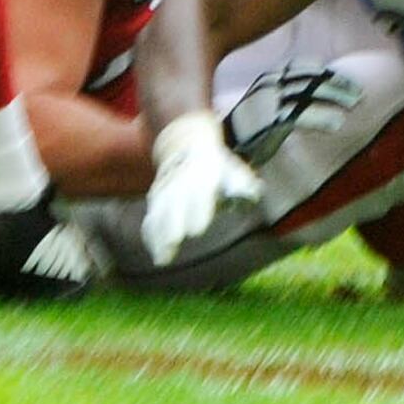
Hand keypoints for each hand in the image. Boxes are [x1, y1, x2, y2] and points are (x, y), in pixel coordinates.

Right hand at [141, 113, 264, 263]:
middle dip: (172, 225)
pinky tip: (155, 253)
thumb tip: (253, 194)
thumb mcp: (233, 169)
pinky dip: (150, 236)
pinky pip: (150, 218)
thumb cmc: (217, 166)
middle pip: (173, 206)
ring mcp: (165, 191)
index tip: (197, 231)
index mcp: (202, 176)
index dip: (196, 212)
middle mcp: (181, 184)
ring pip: (158, 214)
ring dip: (158, 236)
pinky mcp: (155, 199)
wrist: (187, 144)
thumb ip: (243, 184)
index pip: (198, 195)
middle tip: (174, 244)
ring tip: (162, 259)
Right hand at [225, 66, 364, 167]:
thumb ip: (288, 96)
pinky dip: (321, 118)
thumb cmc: (249, 127)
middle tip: (359, 94)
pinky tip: (336, 124)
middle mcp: (269, 86)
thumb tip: (316, 92)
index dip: (324, 72)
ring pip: (308, 95)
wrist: (222, 147)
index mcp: (269, 79)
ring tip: (355, 105)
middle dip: (337, 85)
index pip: (300, 67)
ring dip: (335, 98)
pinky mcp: (268, 122)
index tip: (344, 80)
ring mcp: (268, 102)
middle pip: (309, 79)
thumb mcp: (268, 105)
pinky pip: (299, 116)